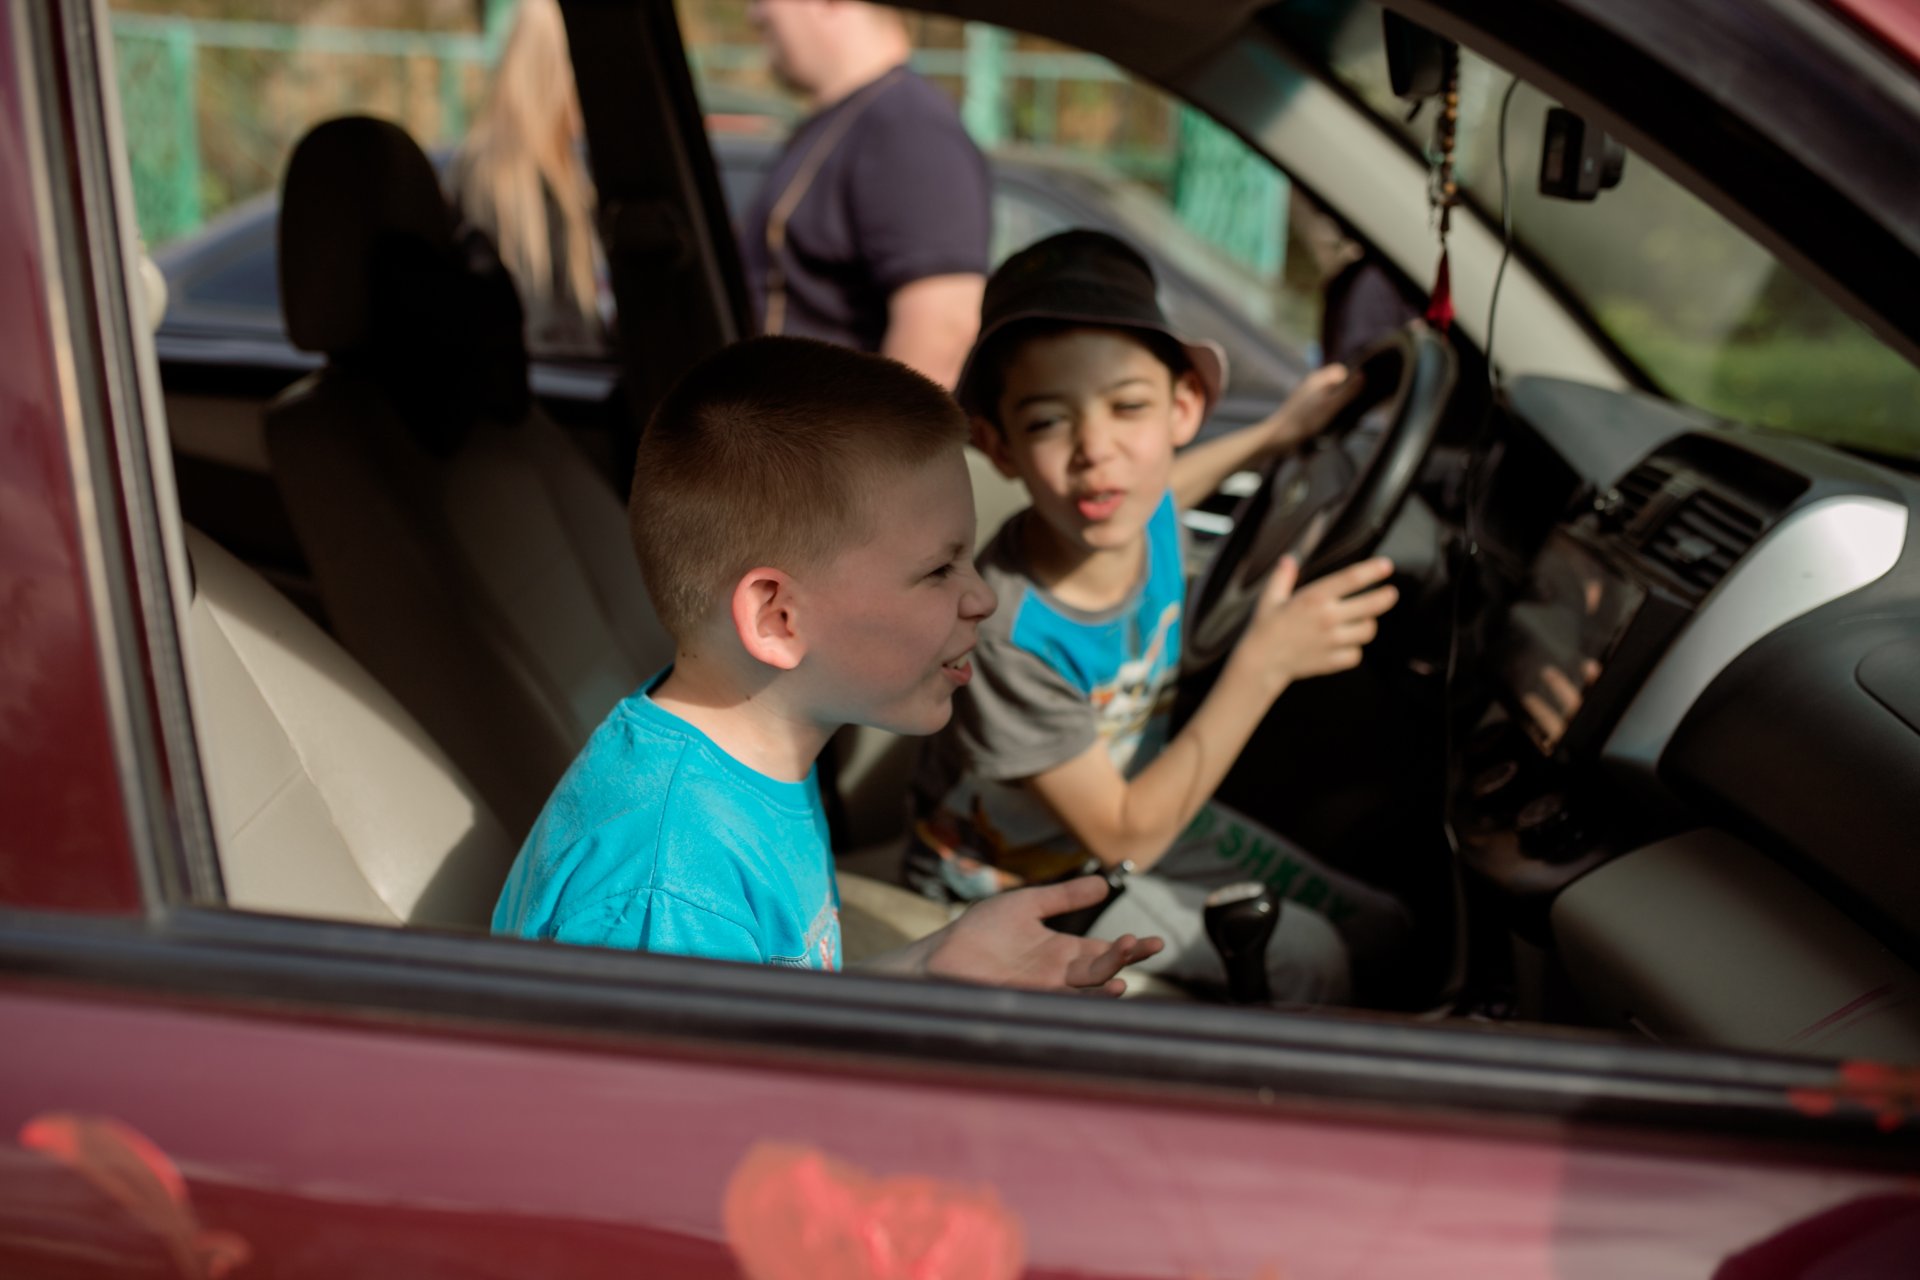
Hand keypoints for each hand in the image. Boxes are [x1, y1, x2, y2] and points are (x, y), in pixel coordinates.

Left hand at [917, 877, 1164, 996]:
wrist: (940, 956)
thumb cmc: (979, 931)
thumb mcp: (1027, 904)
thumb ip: (1063, 897)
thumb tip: (1104, 883)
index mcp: (1061, 950)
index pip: (1104, 950)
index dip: (1129, 948)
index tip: (1155, 942)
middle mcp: (1059, 973)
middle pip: (1102, 968)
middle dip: (1125, 958)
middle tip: (1148, 946)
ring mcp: (1045, 989)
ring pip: (1086, 987)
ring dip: (1107, 979)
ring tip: (1124, 973)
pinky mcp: (1028, 1001)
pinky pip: (1062, 1002)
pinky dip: (1082, 999)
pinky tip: (1099, 991)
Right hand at [1235, 554, 1398, 692]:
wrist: (1261, 662)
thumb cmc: (1265, 627)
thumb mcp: (1270, 597)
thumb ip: (1283, 576)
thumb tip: (1289, 559)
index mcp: (1313, 598)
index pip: (1351, 579)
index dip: (1372, 571)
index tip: (1385, 566)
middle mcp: (1326, 618)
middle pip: (1371, 605)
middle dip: (1386, 597)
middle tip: (1390, 593)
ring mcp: (1332, 641)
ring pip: (1367, 630)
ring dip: (1368, 624)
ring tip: (1364, 620)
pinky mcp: (1332, 660)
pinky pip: (1356, 654)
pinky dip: (1354, 649)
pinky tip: (1347, 643)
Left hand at [1269, 364, 1362, 449]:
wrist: (1279, 436)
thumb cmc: (1305, 420)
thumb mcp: (1331, 406)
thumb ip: (1347, 391)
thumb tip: (1363, 374)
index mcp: (1319, 378)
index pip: (1342, 370)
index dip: (1352, 379)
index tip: (1360, 393)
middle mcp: (1312, 383)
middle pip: (1336, 382)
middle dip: (1345, 394)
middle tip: (1352, 409)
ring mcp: (1306, 394)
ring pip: (1329, 395)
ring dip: (1337, 405)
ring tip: (1341, 419)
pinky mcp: (1303, 407)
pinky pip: (1321, 405)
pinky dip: (1328, 412)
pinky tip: (1328, 424)